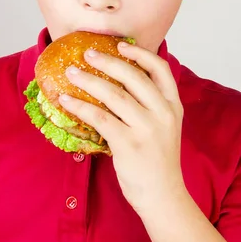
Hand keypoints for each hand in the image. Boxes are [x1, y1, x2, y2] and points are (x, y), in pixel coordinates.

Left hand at [58, 42, 185, 214]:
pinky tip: (66, 101)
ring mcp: (147, 129)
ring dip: (89, 81)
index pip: (161, 70)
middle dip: (108, 61)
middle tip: (87, 53)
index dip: (140, 55)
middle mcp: (163, 114)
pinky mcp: (129, 144)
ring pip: (114, 95)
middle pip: (134, 77)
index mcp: (173, 106)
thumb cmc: (158, 160)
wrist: (163, 195)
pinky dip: (80, 107)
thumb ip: (150, 105)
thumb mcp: (165, 127)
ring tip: (71, 73)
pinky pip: (100, 118)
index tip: (120, 45)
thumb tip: (119, 82)